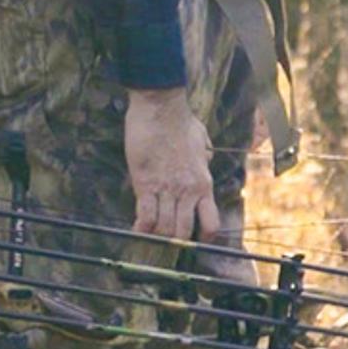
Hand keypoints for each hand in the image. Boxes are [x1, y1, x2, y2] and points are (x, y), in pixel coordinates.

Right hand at [124, 84, 219, 247]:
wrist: (161, 109)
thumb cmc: (181, 121)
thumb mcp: (203, 141)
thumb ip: (205, 156)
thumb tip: (205, 160)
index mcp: (204, 183)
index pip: (210, 223)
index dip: (202, 236)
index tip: (193, 238)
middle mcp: (188, 191)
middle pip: (183, 231)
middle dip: (174, 239)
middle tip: (166, 238)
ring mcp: (166, 189)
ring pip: (163, 228)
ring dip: (156, 234)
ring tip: (150, 233)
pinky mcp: (145, 184)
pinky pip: (145, 216)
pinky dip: (141, 227)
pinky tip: (137, 228)